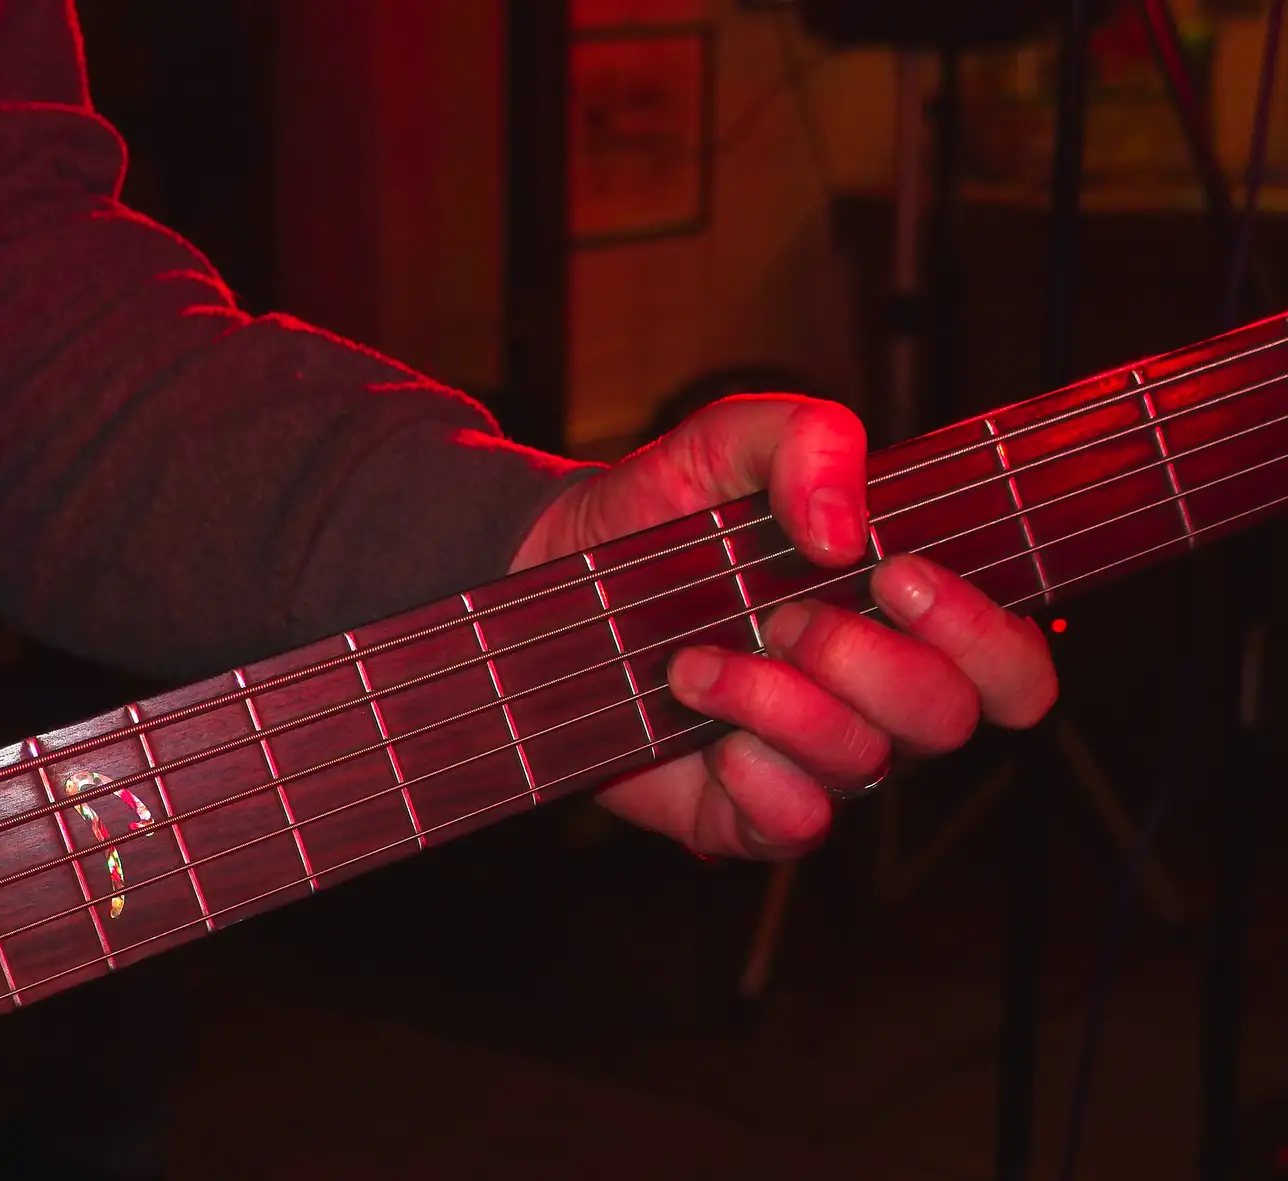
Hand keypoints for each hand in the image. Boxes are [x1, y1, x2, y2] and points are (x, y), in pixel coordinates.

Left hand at [511, 395, 1057, 859]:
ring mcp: (816, 761)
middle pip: (948, 718)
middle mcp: (878, 698)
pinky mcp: (748, 811)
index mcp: (906, 618)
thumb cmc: (668, 507)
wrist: (563, 566)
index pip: (1014, 666)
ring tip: (696, 658)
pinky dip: (756, 777)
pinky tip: (702, 728)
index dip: (983, 635)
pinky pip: (797, 823)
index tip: (895, 573)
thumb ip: (808, 439)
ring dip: (776, 701)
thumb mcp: (732, 437)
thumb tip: (845, 530)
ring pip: (862, 764)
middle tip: (782, 615)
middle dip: (863, 660)